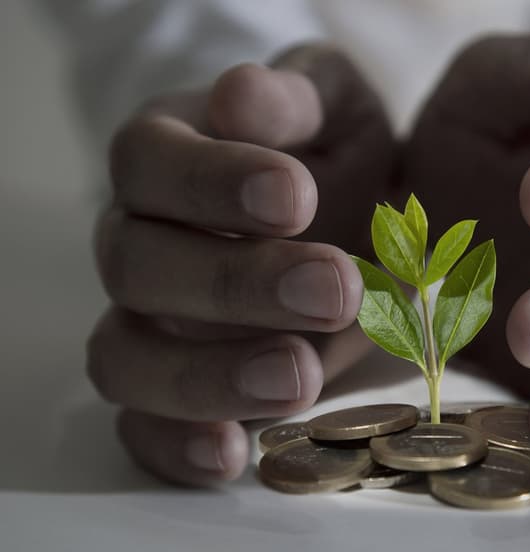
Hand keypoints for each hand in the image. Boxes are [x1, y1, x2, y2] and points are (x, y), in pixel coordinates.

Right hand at [87, 45, 394, 484]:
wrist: (360, 217)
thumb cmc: (335, 153)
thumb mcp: (332, 105)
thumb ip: (293, 98)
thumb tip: (239, 97)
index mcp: (167, 160)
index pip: (149, 164)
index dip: (211, 182)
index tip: (296, 196)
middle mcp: (142, 243)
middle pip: (137, 267)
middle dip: (234, 283)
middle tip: (334, 288)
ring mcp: (151, 325)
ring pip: (127, 359)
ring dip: (208, 376)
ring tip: (299, 377)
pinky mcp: (179, 392)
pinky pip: (143, 429)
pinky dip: (176, 447)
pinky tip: (233, 455)